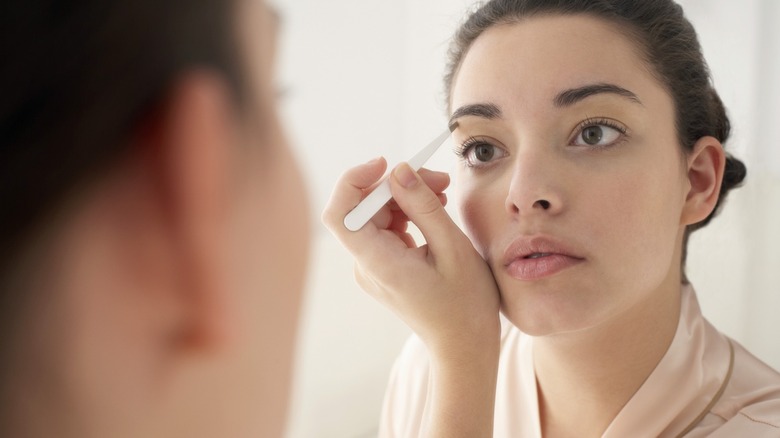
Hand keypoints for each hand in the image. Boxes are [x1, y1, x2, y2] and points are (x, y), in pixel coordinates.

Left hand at [321, 157, 499, 357]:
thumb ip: (423, 207)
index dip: (354, 181)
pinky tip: (434, 211)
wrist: (464, 346)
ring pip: (376, 216)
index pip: (340, 214)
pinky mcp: (384, 267)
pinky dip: (408, 214)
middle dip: (396, 185)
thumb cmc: (465, 305)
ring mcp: (373, 267)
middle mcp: (366, 266)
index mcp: (378, 264)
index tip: (386, 164)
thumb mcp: (453, 249)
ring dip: (406, 197)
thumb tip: (400, 170)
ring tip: (443, 192)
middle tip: (439, 178)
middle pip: (363, 209)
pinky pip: (387, 230)